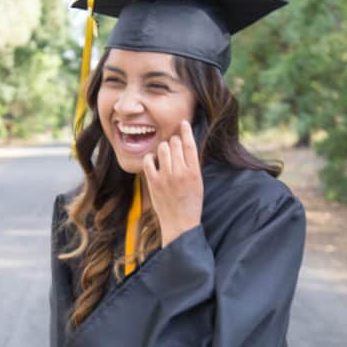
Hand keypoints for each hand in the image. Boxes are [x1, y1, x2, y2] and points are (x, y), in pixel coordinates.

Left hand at [143, 120, 203, 246]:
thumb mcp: (198, 182)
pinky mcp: (153, 183)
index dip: (186, 131)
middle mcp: (180, 173)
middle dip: (174, 141)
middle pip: (175, 143)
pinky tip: (154, 161)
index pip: (189, 144)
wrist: (180, 223)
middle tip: (173, 146)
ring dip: (163, 147)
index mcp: (194, 172)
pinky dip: (150, 158)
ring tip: (164, 154)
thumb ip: (192, 164)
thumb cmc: (191, 202)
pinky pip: (148, 160)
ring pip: (162, 148)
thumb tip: (184, 144)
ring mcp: (166, 178)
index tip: (183, 123)